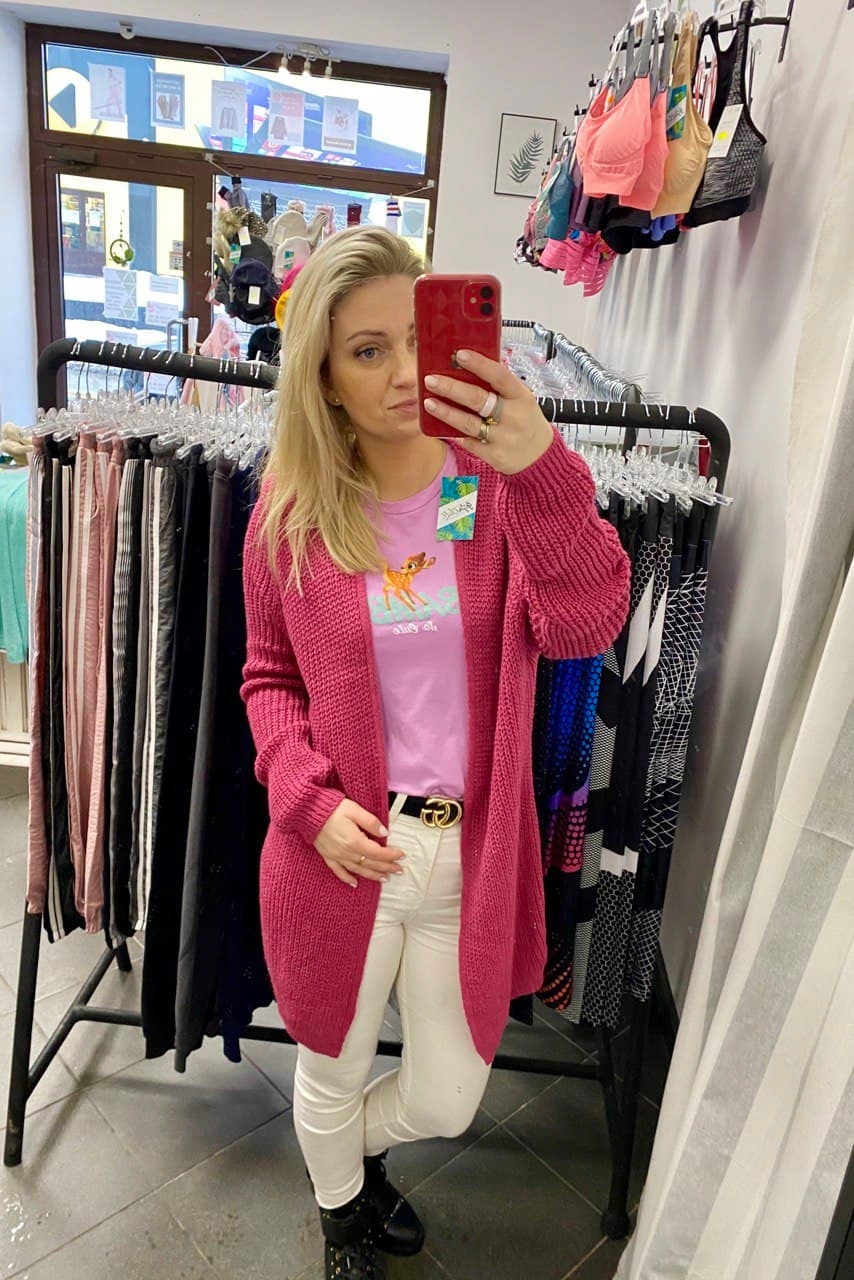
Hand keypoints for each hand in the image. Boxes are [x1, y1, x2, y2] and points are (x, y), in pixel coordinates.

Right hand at [314, 799, 405, 887]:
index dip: (391, 855)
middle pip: (371, 863)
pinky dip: (347, 879)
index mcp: (355, 841)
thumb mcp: (355, 810)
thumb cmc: (332, 807)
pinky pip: (338, 871)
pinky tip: (354, 884)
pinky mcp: (327, 856)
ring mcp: (336, 856)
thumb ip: (371, 822)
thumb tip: (385, 833)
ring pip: (358, 870)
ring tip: (385, 879)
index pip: (378, 852)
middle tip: (399, 870)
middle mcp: (346, 852)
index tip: (402, 855)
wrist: (307, 811)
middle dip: (386, 867)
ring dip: (372, 875)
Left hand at [423, 349, 554, 474]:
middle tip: (431, 380)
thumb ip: (499, 386)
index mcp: (521, 396)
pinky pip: (469, 442)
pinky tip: (442, 425)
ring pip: (469, 423)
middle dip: (451, 388)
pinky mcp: (494, 456)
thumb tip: (466, 367)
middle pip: (478, 399)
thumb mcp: (520, 399)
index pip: (499, 376)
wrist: (539, 456)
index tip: (460, 354)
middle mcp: (513, 417)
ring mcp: (503, 438)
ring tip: (429, 402)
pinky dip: (455, 432)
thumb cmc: (525, 420)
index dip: (479, 364)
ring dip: (446, 412)